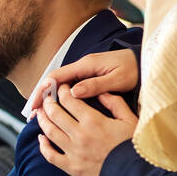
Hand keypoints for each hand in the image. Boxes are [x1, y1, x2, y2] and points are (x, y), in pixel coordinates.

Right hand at [22, 48, 138, 119]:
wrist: (144, 60)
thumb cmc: (134, 69)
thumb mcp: (117, 79)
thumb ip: (96, 85)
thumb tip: (72, 93)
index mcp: (86, 65)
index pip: (56, 76)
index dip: (43, 91)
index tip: (35, 105)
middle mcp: (81, 66)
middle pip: (53, 80)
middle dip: (41, 96)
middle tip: (32, 114)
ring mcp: (84, 71)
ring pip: (59, 84)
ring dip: (48, 98)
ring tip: (39, 115)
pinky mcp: (88, 77)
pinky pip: (67, 86)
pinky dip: (58, 97)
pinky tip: (55, 109)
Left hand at [34, 84, 137, 175]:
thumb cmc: (134, 148)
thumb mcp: (131, 120)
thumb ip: (115, 103)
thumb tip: (101, 91)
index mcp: (94, 121)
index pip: (69, 100)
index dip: (62, 91)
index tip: (61, 87)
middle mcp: (80, 135)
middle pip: (55, 113)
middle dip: (48, 102)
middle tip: (47, 98)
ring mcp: (73, 152)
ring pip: (49, 131)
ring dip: (42, 120)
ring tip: (40, 113)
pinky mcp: (71, 167)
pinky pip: (50, 155)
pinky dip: (43, 146)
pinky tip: (41, 138)